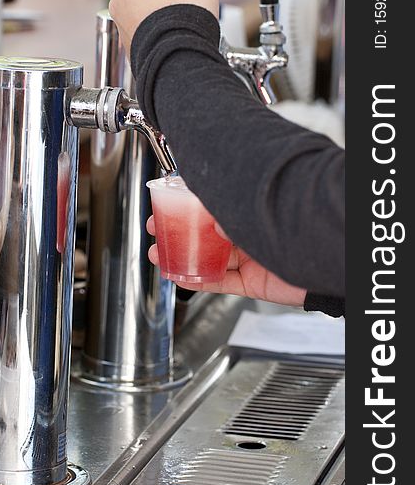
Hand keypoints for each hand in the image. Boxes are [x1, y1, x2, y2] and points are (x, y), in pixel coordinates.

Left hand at [109, 0, 218, 52]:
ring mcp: (122, 25)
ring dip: (165, 14)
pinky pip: (147, 33)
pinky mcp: (129, 46)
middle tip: (186, 4)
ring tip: (180, 22)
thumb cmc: (183, 16)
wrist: (178, 59)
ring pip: (149, 11)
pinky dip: (160, 34)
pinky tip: (173, 36)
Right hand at [147, 217, 306, 306]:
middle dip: (178, 231)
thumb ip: (231, 215)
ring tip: (159, 254)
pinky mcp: (251, 282)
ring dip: (181, 257)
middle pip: (205, 233)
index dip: (186, 205)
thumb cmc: (300, 229)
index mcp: (249, 211)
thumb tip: (208, 218)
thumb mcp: (256, 214)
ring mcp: (249, 259)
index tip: (165, 202)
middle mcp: (248, 234)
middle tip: (157, 228)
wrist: (328, 263)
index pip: (211, 206)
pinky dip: (198, 280)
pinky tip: (179, 276)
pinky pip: (220, 282)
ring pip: (208, 258)